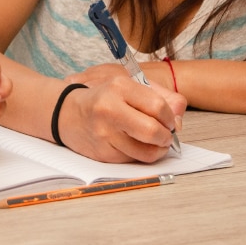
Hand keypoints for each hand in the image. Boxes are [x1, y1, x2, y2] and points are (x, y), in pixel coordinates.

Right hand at [59, 64, 185, 162]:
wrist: (65, 112)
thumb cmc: (103, 96)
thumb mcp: (129, 84)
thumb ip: (160, 95)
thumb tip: (180, 117)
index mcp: (118, 87)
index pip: (158, 106)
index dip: (170, 117)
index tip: (169, 120)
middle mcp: (109, 109)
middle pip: (153, 132)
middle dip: (166, 137)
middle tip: (165, 135)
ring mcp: (104, 133)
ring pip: (146, 152)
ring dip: (157, 150)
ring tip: (154, 142)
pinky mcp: (102, 153)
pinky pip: (133, 160)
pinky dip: (140, 155)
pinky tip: (134, 145)